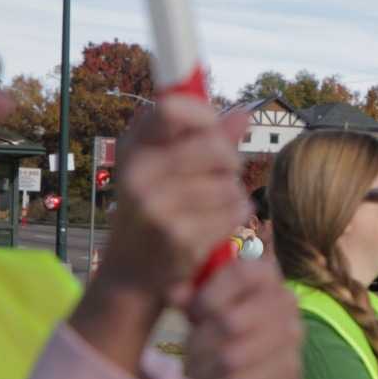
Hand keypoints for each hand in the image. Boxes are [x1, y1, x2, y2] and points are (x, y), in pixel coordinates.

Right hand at [99, 100, 252, 308]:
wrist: (132, 270)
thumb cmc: (155, 208)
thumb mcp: (164, 168)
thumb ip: (205, 138)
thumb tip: (245, 113)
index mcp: (133, 149)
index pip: (170, 109)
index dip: (203, 115)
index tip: (213, 128)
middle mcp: (138, 175)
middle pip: (213, 146)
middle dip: (230, 159)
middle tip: (225, 172)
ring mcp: (157, 207)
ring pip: (228, 182)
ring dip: (232, 192)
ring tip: (214, 204)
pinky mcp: (180, 236)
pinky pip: (233, 211)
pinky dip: (235, 215)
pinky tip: (218, 223)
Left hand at [182, 258, 312, 378]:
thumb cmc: (234, 334)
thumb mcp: (207, 313)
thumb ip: (192, 300)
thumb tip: (174, 293)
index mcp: (266, 275)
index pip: (239, 273)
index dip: (207, 297)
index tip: (193, 316)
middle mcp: (285, 301)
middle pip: (229, 321)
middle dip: (198, 344)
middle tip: (186, 357)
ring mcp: (292, 336)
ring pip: (231, 357)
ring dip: (201, 371)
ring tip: (191, 377)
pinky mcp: (289, 371)